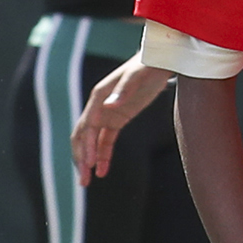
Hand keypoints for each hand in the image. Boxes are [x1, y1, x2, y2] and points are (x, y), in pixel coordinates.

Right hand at [72, 54, 172, 184]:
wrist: (160, 61)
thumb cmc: (148, 65)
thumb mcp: (138, 76)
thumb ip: (124, 90)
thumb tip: (108, 105)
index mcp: (98, 97)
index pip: (86, 126)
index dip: (86, 146)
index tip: (88, 164)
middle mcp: (98, 107)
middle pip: (83, 137)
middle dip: (81, 158)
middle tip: (84, 180)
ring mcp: (107, 114)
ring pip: (92, 141)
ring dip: (89, 160)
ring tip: (89, 181)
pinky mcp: (118, 119)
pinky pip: (106, 141)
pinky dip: (103, 156)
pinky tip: (103, 170)